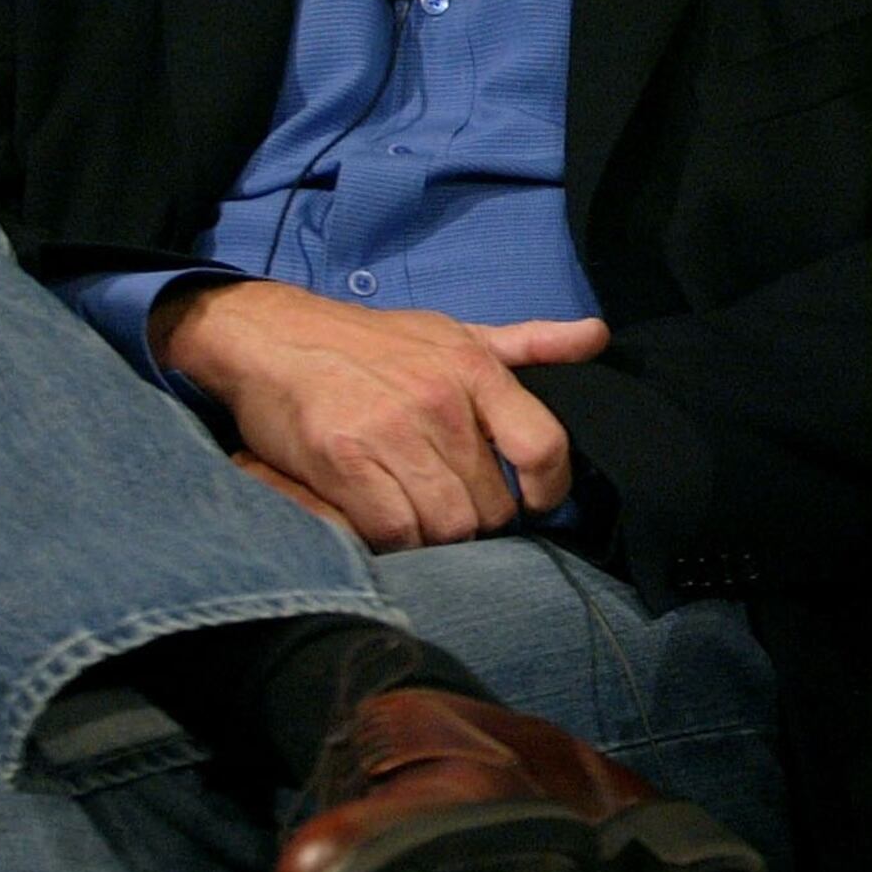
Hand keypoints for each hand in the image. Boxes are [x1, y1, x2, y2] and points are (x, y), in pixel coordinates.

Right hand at [157, 280, 606, 553]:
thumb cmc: (375, 342)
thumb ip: (531, 342)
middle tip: (460, 512)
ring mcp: (389, 434)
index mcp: (476, 370)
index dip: (549, 489)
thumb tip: (597, 336)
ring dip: (437, 537)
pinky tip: (386, 523)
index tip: (536, 502)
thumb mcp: (457, 331)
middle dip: (480, 520)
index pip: (543, 445)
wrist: (274, 337)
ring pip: (444, 526)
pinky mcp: (342, 462)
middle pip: (489, 505)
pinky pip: (391, 531)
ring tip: (423, 521)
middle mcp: (440, 402)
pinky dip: (394, 540)